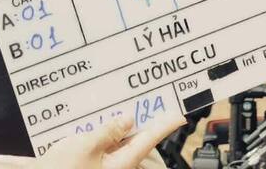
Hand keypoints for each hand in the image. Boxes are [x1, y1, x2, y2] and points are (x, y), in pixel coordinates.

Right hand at [32, 115, 184, 168]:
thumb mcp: (86, 144)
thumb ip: (109, 130)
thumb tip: (128, 119)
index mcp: (121, 164)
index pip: (147, 140)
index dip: (163, 126)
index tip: (178, 115)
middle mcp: (117, 168)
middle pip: (134, 142)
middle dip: (137, 123)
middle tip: (143, 102)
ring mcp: (105, 168)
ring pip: (118, 145)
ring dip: (118, 128)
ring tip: (117, 109)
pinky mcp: (93, 166)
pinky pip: (105, 149)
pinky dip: (105, 135)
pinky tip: (97, 123)